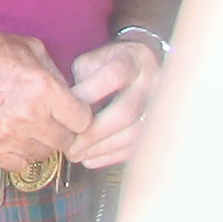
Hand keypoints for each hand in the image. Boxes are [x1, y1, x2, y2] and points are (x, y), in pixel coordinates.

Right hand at [0, 23, 93, 171]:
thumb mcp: (30, 49)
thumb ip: (56, 75)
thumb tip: (72, 97)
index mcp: (44, 89)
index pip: (84, 121)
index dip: (79, 116)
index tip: (71, 112)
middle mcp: (29, 116)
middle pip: (67, 142)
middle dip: (63, 131)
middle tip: (50, 120)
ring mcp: (8, 135)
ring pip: (44, 155)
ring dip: (41, 144)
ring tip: (29, 127)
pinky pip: (19, 165)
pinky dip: (20, 155)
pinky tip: (15, 139)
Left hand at [64, 37, 162, 168]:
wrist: (140, 65)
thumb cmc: (107, 64)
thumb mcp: (91, 61)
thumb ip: (81, 79)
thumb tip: (64, 107)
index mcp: (131, 61)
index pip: (113, 76)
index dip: (89, 93)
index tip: (64, 108)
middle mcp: (150, 84)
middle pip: (126, 112)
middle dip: (94, 132)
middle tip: (70, 145)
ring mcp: (158, 107)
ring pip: (133, 133)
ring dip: (102, 148)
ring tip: (77, 155)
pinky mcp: (157, 126)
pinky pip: (137, 146)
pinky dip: (112, 155)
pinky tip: (90, 160)